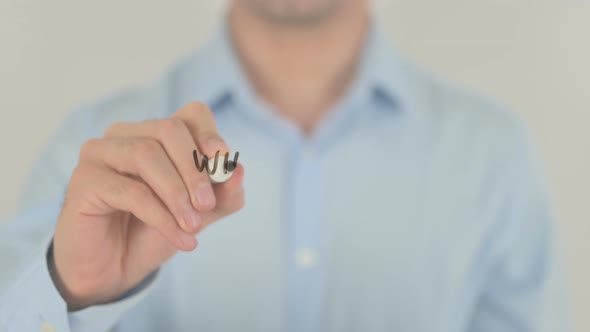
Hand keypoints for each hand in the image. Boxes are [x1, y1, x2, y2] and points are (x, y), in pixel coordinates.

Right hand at [50, 102, 244, 309]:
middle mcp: (126, 135)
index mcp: (157, 134)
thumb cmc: (154, 232)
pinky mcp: (84, 180)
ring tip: (193, 226)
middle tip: (207, 206)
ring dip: (177, 194)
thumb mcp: (199, 214)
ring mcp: (100, 153)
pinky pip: (130, 191)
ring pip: (146, 155)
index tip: (223, 161)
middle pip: (169, 129)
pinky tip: (180, 239)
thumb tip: (239, 171)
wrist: (115, 269)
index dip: (210, 134)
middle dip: (194, 168)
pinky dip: (161, 216)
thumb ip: (222, 194)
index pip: (191, 114)